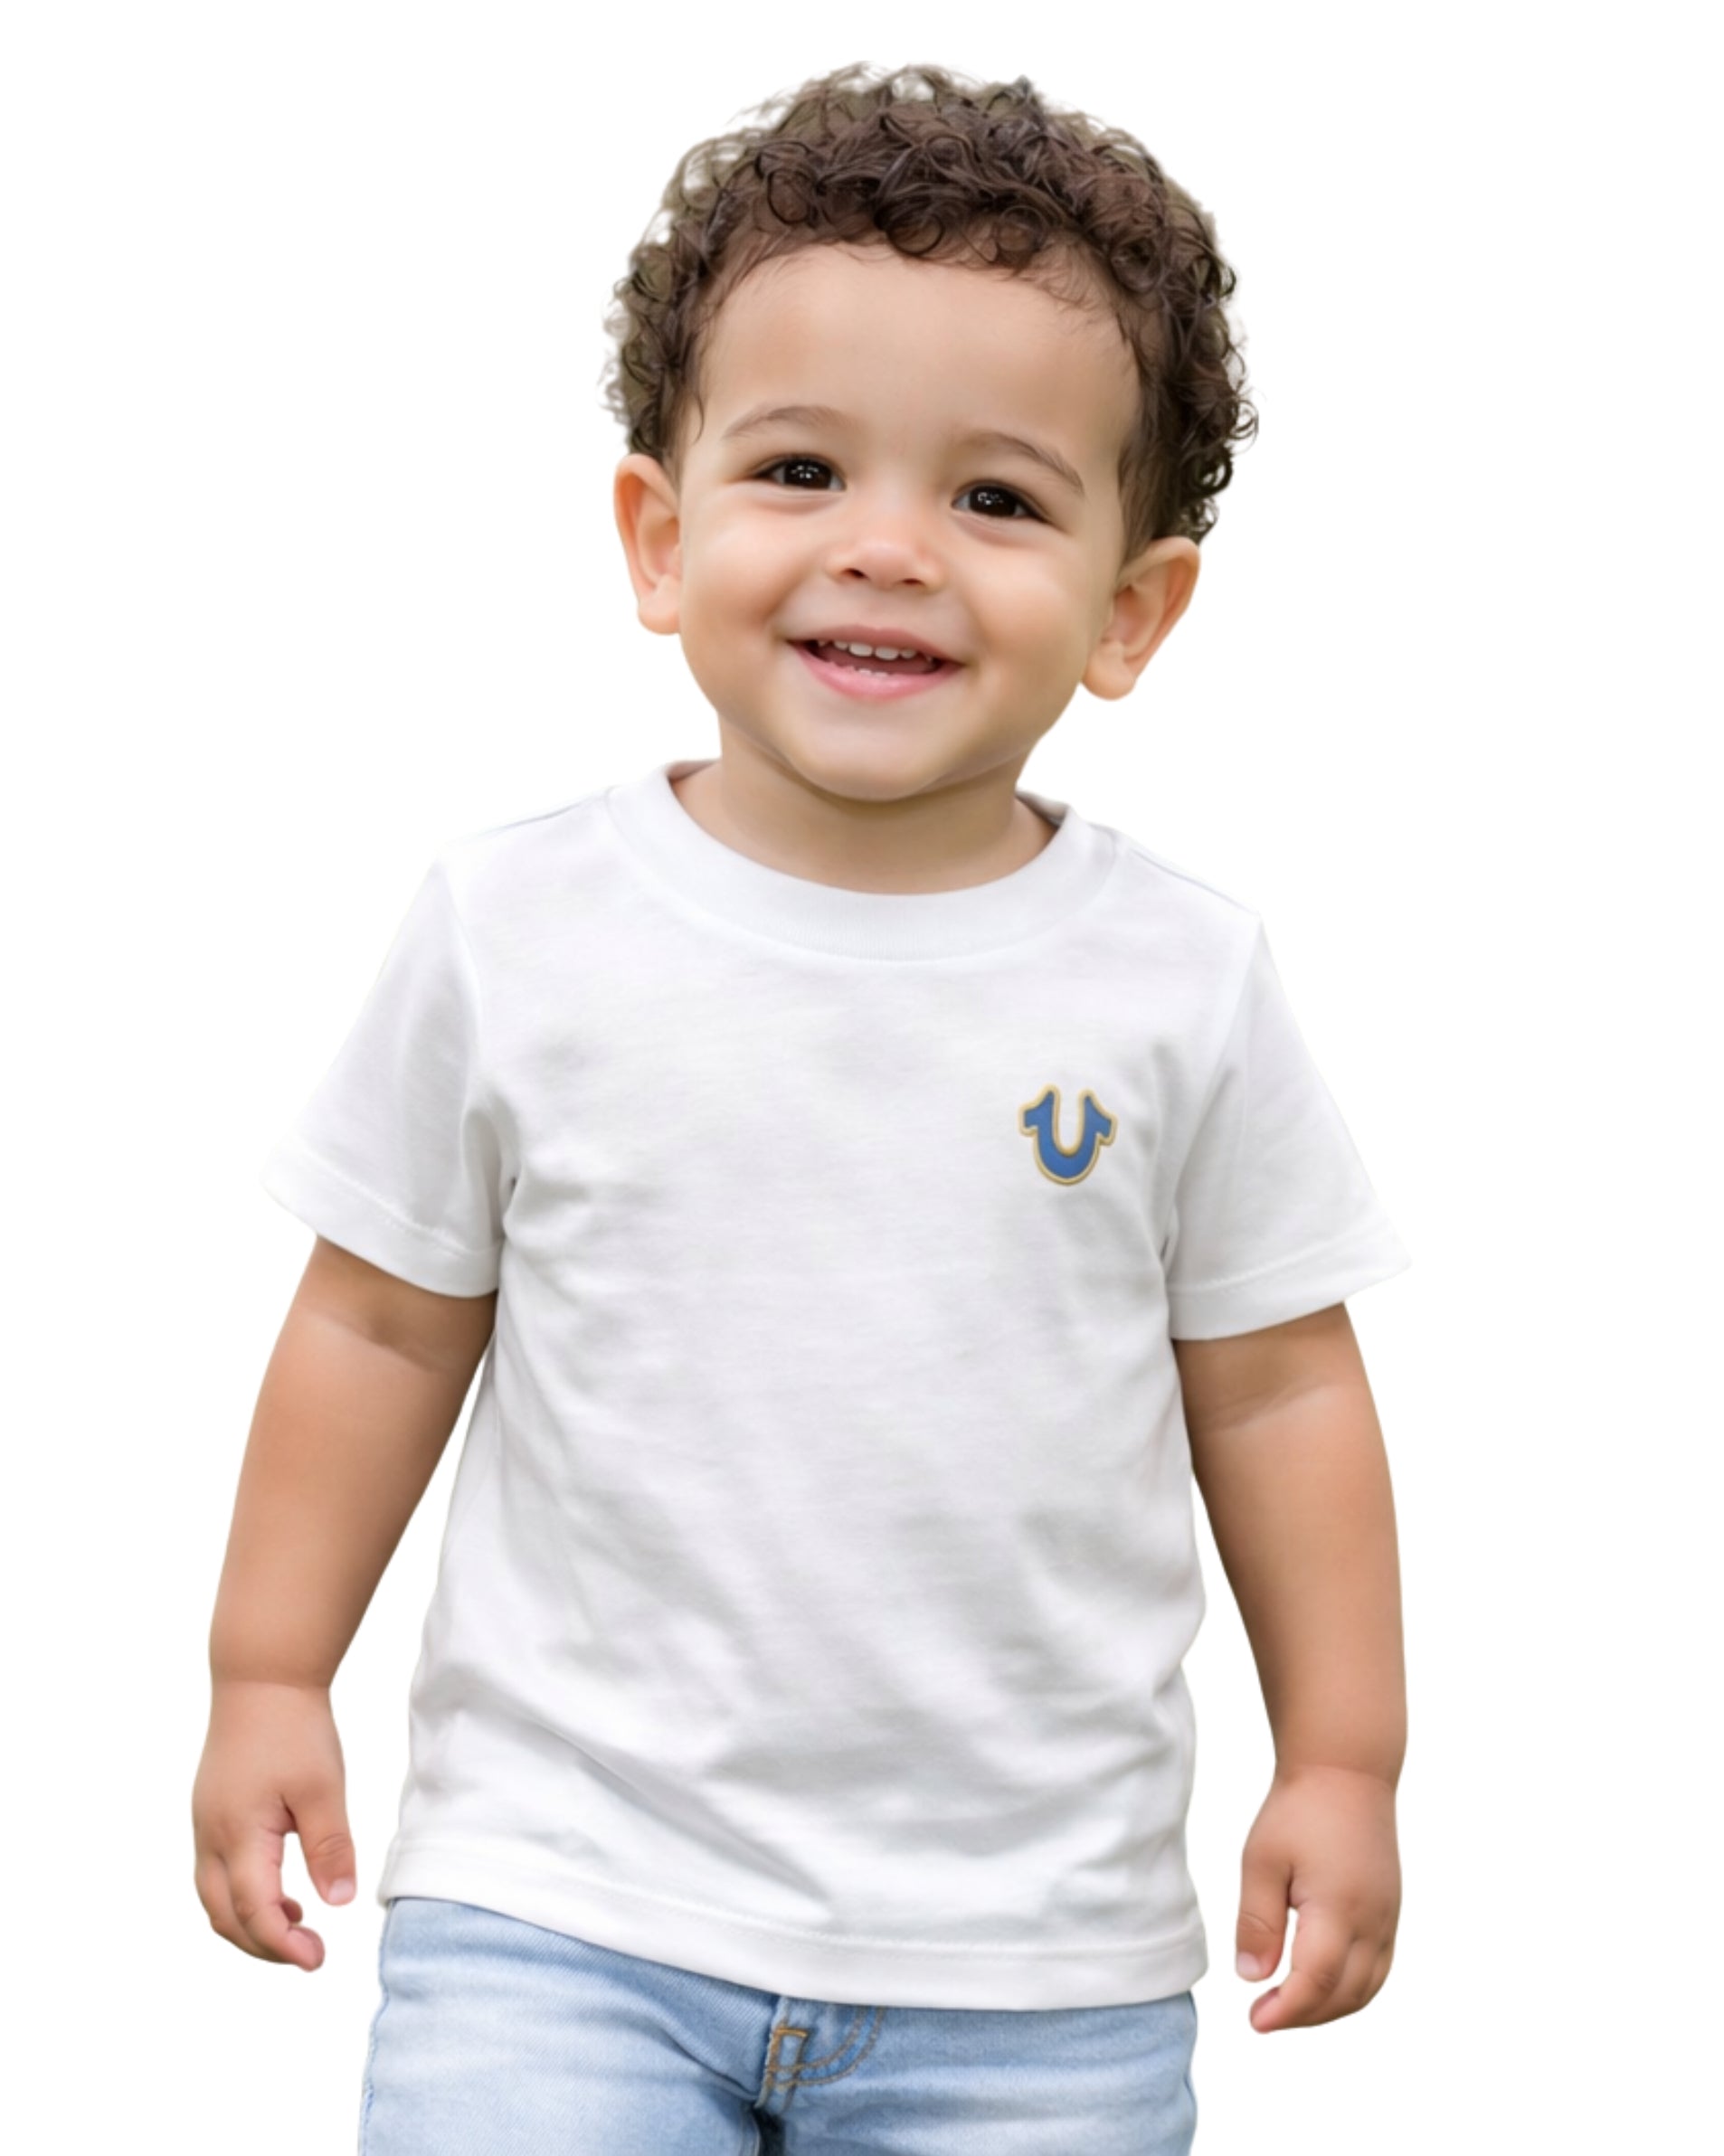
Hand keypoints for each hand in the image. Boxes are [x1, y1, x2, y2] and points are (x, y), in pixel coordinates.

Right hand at [192, 1678, 356, 1970]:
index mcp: (238, 1834)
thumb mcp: (322, 1788)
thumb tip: (338, 1903)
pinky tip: (283, 1893)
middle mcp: (210, 1837)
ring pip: (215, 1899)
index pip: (254, 1911)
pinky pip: (216, 1874)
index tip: (318, 1961)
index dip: (283, 1946)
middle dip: (264, 1945)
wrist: (261, 1678)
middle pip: (224, 1916)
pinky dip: (244, 1897)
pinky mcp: (211, 1815)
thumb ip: (329, 1847)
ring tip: (298, 1928)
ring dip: (251, 1923)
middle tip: (311, 1954)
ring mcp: (205, 1826)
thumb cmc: (294, 1728)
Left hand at [1234, 1762, 1399, 2031]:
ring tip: (1287, 2005)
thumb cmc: (1299, 1809)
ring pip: (1368, 1988)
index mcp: (1339, 1908)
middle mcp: (1372, 1921)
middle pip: (1345, 1995)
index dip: (1286, 2011)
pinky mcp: (1390, 1910)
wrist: (1346, 1769)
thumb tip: (1252, 1977)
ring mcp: (1387, 1917)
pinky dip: (1351, 1989)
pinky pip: (1379, 1968)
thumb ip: (1257, 1921)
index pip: (1316, 1982)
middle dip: (1304, 2016)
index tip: (1254, 2020)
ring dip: (1329, 2007)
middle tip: (1263, 2015)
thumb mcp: (1262, 1860)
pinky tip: (1320, 1983)